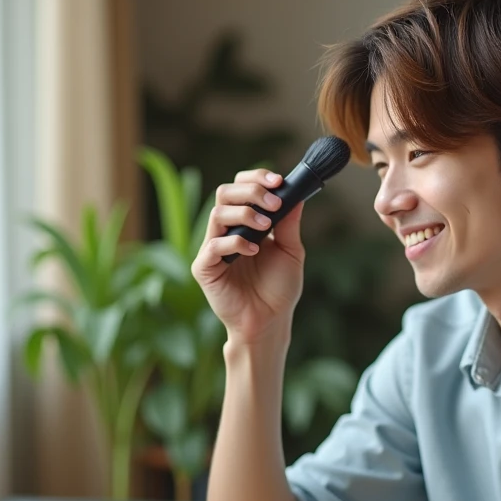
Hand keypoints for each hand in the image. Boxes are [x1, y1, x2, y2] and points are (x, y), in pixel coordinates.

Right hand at [192, 169, 305, 343]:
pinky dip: (235, 242)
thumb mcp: (290, 251)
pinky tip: (254, 250)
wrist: (270, 321)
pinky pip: (214, 245)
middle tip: (273, 202)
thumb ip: (289, 223)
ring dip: (244, 214)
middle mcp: (225, 231)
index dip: (256, 179)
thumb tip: (296, 193)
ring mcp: (213, 248)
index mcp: (244, 223)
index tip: (278, 181)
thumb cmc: (279, 288)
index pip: (240, 188)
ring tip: (266, 226)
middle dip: (250, 191)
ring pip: (217, 214)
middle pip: (225, 192)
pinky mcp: (204, 268)